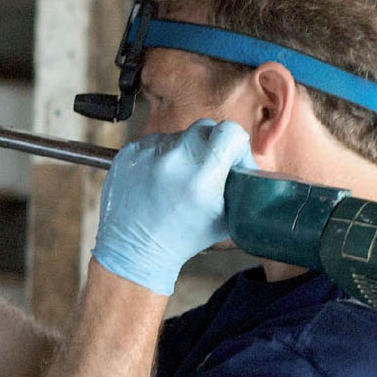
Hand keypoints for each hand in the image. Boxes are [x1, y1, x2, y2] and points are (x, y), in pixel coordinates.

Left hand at [92, 119, 254, 295]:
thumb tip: (247, 166)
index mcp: (201, 175)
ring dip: (185, 151)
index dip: (237, 145)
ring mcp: (147, 153)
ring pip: (178, 135)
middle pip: (205, 128)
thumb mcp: (225, 218)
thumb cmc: (181, 238)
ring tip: (179, 180)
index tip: (232, 160)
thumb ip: (240, 188)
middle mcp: (173, 159)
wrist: (134, 248)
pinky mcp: (128, 152)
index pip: (231, 132)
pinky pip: (155, 142)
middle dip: (213, 145)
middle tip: (209, 167)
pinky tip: (160, 180)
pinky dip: (162, 156)